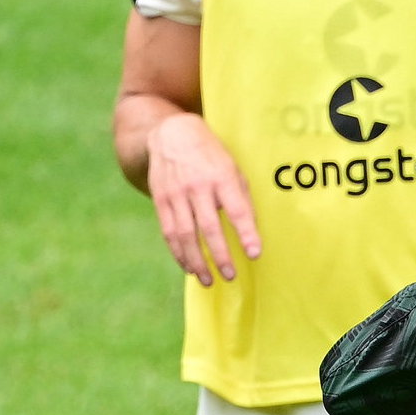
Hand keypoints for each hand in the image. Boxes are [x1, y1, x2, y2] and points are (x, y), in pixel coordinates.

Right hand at [147, 112, 259, 286]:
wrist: (172, 134)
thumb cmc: (210, 156)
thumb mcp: (232, 168)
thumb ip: (241, 198)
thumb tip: (250, 231)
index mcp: (221, 176)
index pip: (237, 209)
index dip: (246, 233)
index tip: (254, 253)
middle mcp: (198, 186)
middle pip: (209, 228)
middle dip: (220, 255)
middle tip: (229, 276)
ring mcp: (176, 194)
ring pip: (186, 235)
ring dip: (197, 262)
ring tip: (208, 280)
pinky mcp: (161, 201)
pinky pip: (170, 233)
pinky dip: (179, 254)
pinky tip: (189, 268)